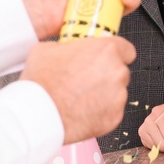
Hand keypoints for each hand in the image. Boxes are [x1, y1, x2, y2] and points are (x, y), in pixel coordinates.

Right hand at [20, 35, 135, 144]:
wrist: (37, 114)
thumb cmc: (42, 82)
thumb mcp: (48, 49)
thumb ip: (68, 46)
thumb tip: (68, 48)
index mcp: (105, 50)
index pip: (126, 49)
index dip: (116, 54)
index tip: (106, 59)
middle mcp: (117, 71)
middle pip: (120, 71)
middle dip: (106, 76)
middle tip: (85, 80)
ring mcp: (118, 96)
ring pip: (116, 92)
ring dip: (103, 94)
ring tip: (80, 97)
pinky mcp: (114, 116)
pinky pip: (111, 111)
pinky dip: (100, 112)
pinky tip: (82, 110)